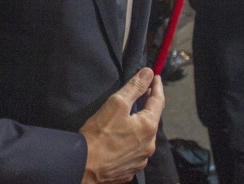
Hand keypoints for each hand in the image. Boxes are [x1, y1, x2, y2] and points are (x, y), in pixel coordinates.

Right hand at [80, 68, 163, 183]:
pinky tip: (120, 139)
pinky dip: (131, 142)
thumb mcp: (116, 104)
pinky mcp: (130, 170)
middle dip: (147, 107)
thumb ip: (135, 87)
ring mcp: (140, 160)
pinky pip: (134, 152)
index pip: (158, 101)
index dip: (157, 87)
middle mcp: (149, 146)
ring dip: (138, 127)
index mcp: (148, 127)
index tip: (156, 77)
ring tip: (128, 119)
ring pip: (143, 138)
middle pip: (151, 121)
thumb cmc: (99, 134)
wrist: (85, 166)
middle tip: (143, 95)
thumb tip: (148, 73)